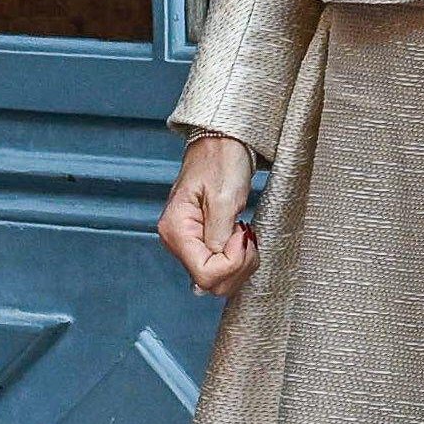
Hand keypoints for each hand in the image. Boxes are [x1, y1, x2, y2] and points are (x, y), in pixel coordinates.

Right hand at [157, 135, 258, 298]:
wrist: (224, 140)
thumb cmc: (222, 160)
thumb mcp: (224, 198)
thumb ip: (217, 239)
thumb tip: (208, 280)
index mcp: (176, 230)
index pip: (205, 274)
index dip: (231, 262)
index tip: (242, 233)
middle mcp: (178, 241)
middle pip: (210, 282)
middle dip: (237, 266)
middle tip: (247, 234)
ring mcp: (189, 243)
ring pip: (217, 279)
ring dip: (239, 263)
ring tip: (244, 233)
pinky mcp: (201, 241)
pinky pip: (220, 266)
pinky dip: (237, 257)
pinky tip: (240, 236)